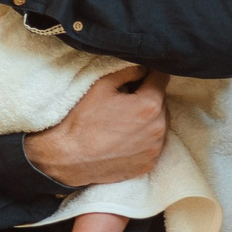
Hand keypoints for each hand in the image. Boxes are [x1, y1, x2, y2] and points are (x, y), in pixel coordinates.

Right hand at [24, 68, 169, 187]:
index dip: (151, 72)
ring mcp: (154, 149)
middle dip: (148, 96)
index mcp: (149, 105)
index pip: (162, 77)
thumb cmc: (83, 120)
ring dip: (149, 118)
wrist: (69, 158)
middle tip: (126, 99)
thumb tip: (143, 68)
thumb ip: (128, 71)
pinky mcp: (149, 164)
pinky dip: (145, 138)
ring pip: (160, 123)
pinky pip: (153, 144)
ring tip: (124, 120)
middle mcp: (158, 128)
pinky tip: (125, 137)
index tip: (141, 74)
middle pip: (162, 102)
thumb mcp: (102, 86)